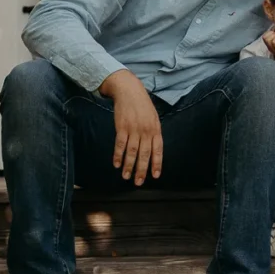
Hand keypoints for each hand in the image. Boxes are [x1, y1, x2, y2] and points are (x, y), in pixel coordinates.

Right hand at [100, 69, 162, 185]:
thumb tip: (153, 149)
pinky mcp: (121, 126)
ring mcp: (133, 129)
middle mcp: (146, 130)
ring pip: (132, 151)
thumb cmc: (143, 105)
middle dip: (142, 170)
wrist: (129, 90)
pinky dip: (118, 155)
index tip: (155, 176)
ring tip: (126, 177)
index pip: (158, 150)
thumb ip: (154, 132)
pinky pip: (120, 144)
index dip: (156, 163)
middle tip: (138, 182)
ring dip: (129, 165)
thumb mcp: (153, 117)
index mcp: (156, 129)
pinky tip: (116, 164)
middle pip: (144, 154)